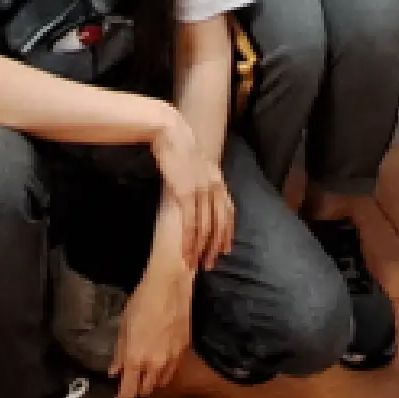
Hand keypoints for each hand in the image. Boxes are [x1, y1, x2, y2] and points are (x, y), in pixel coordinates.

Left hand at [111, 264, 192, 397]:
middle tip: (130, 384)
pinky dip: (164, 373)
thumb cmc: (141, 303)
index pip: (128, 391)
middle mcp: (155, 364)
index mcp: (136, 359)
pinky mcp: (185, 351)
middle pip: (146, 390)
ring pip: (162, 383)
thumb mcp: (123, 328)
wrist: (170, 287)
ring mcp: (173, 359)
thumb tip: (114, 372)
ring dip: (152, 383)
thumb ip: (119, 354)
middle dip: (136, 391)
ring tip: (145, 375)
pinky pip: (173, 371)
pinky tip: (159, 363)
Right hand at [150, 109, 234, 270]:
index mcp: (218, 179)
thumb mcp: (195, 164)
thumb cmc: (178, 146)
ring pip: (207, 228)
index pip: (228, 211)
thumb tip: (194, 192)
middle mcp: (215, 187)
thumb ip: (199, 179)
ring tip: (196, 265)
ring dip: (202, 249)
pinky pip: (191, 224)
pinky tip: (186, 253)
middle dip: (216, 246)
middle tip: (211, 264)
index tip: (225, 248)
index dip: (228, 231)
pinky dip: (190, 242)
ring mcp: (203, 191)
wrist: (170, 132)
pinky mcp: (187, 194)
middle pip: (220, 224)